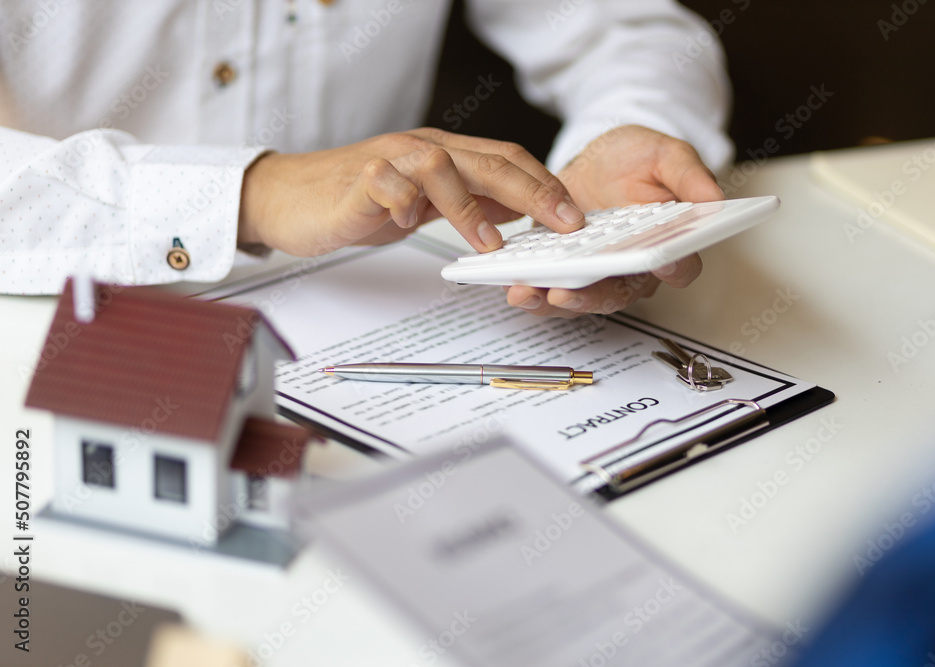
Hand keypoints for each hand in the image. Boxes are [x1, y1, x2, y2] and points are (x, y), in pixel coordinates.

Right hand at [238, 128, 584, 255]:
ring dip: (470, 208)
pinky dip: (403, 201)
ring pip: (440, 167)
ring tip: (490, 245)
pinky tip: (410, 223)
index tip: (573, 214)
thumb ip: (467, 201)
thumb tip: (516, 209)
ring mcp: (388, 162)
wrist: (287, 197)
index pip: (504, 159)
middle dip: (532, 191)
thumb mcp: (424, 203)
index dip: (542, 183)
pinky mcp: (356, 182)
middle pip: (486, 160)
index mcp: (442, 155)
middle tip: (562, 223)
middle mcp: (420, 151)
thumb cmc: (356, 200)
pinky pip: (385, 182)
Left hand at [504, 125, 724, 317]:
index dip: (672, 268)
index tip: (659, 263)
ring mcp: (599, 272)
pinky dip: (533, 292)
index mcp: (667, 243)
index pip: (680, 266)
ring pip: (582, 299)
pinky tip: (514, 286)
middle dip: (591, 297)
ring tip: (527, 293)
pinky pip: (552, 290)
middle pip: (620, 294)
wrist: (596, 160)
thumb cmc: (635, 159)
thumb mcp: (664, 153)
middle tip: (566, 293)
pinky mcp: (568, 269)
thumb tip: (713, 198)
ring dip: (553, 301)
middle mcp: (634, 267)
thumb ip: (688, 174)